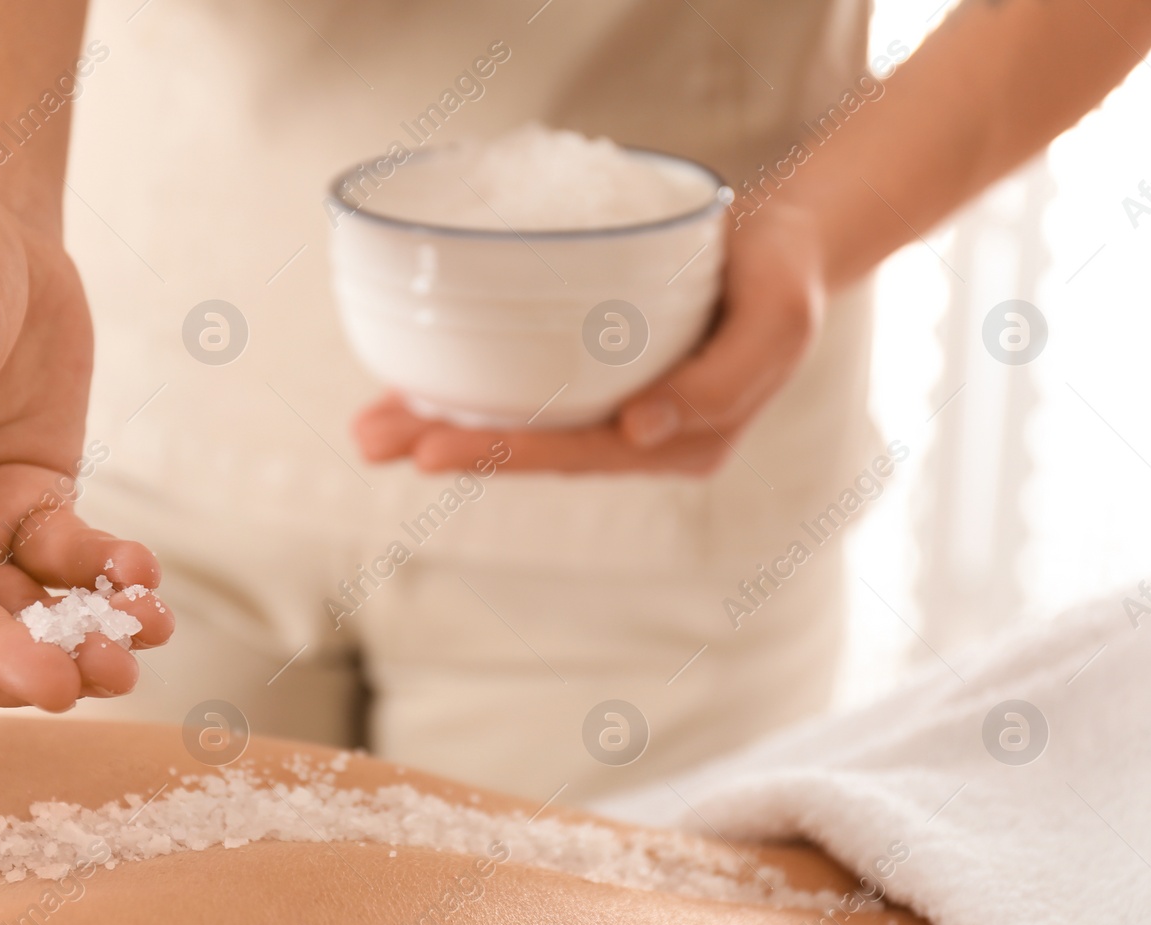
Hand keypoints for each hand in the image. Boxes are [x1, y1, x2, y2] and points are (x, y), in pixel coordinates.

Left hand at [353, 200, 825, 473]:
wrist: (782, 244)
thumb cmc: (783, 276)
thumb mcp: (777, 320)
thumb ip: (720, 382)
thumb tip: (636, 428)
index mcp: (680, 443)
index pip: (578, 454)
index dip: (503, 454)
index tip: (431, 452)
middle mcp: (636, 437)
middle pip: (532, 449)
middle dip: (447, 446)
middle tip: (372, 438)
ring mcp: (611, 408)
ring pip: (518, 424)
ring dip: (440, 422)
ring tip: (367, 425)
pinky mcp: (593, 373)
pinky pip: (524, 390)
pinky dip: (467, 389)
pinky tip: (408, 385)